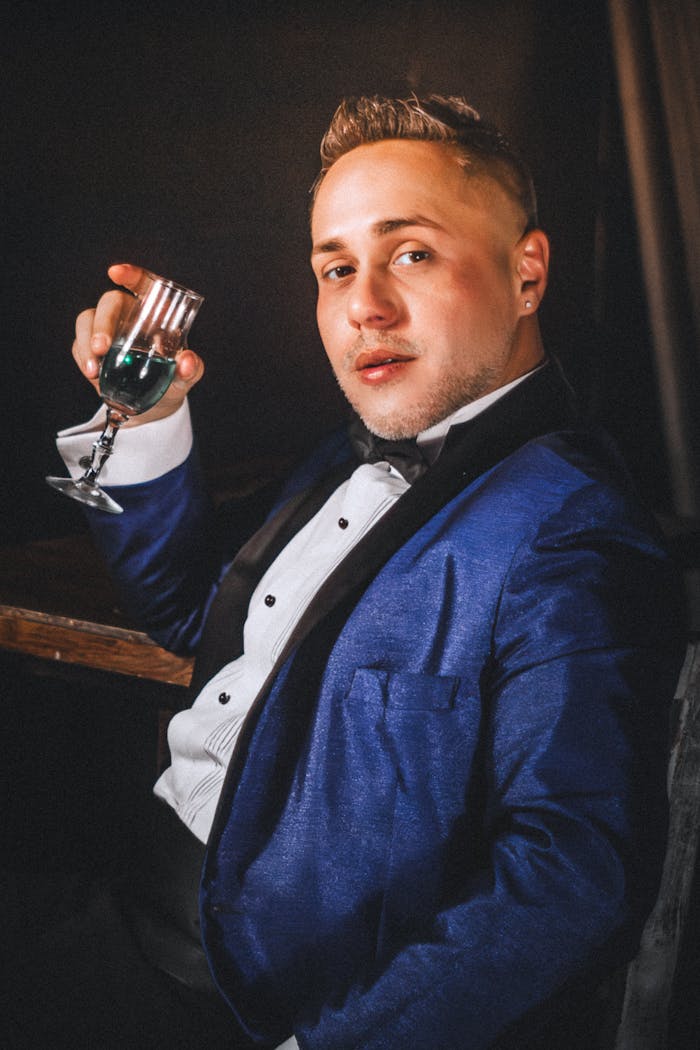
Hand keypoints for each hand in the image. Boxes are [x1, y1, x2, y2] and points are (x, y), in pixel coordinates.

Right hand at [72, 263, 204, 424]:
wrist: (154, 405)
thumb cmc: (173, 381)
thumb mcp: (185, 377)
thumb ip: (191, 369)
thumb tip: (187, 362)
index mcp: (155, 312)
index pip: (143, 285)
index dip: (130, 275)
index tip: (115, 273)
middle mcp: (129, 315)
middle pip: (110, 302)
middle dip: (103, 322)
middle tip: (103, 347)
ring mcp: (107, 330)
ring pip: (88, 319)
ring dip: (86, 341)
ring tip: (94, 370)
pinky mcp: (91, 347)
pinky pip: (79, 343)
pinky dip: (82, 357)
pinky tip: (92, 373)